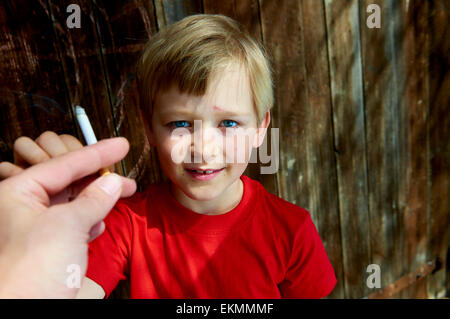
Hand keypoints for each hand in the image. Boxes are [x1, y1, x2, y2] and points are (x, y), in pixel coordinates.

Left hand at [0, 137, 135, 297]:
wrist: (22, 315)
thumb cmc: (29, 273)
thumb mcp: (68, 225)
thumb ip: (93, 200)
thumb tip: (112, 183)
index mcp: (17, 194)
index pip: (64, 165)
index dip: (97, 154)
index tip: (121, 145)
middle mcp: (24, 209)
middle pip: (69, 184)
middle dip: (100, 181)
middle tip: (127, 177)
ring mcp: (36, 231)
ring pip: (73, 206)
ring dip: (98, 203)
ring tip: (121, 197)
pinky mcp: (48, 250)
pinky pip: (73, 226)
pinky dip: (89, 223)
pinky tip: (99, 225)